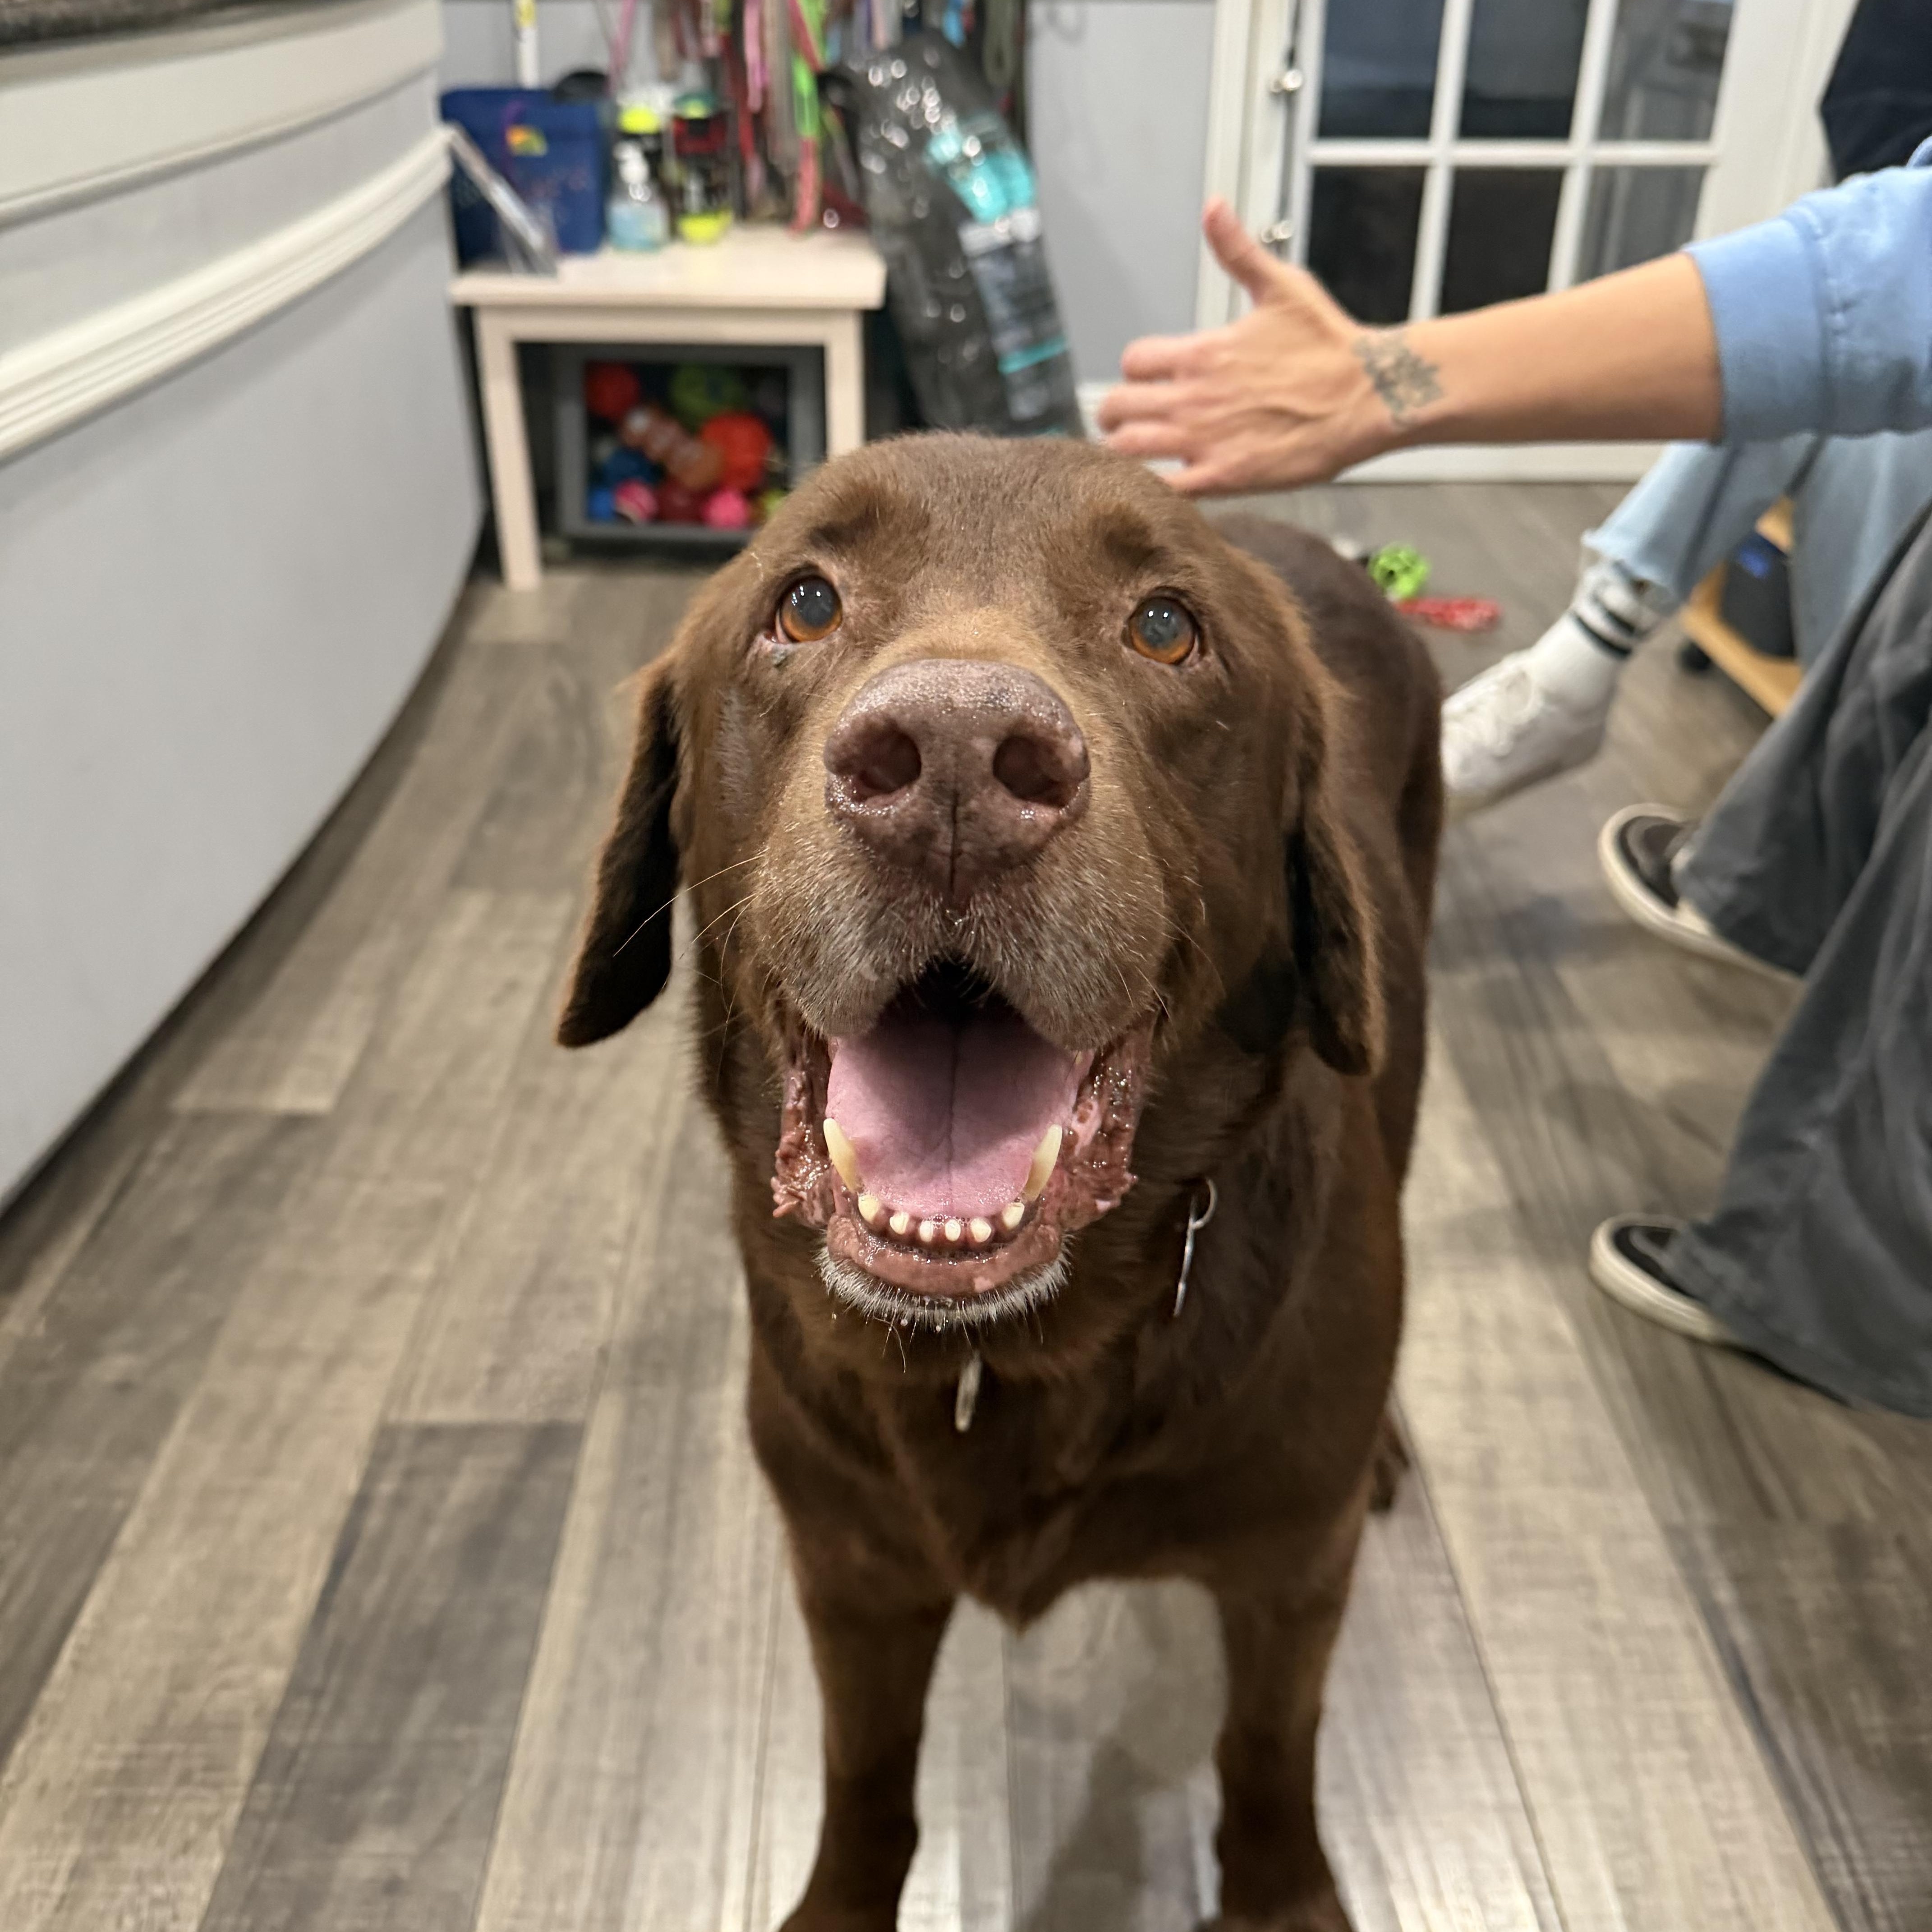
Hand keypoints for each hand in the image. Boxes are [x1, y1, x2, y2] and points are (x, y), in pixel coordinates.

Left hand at [1097, 201, 1418, 494]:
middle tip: (1123, 421)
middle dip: (1114, 414)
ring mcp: (1204, 440)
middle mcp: (1193, 396)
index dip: (1136, 371)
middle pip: (1118, 407)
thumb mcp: (1281, 286)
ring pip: (1128, 451)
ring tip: (1132, 454)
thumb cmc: (1328, 343)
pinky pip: (1166, 489)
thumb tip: (1213, 207)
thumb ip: (1238, 251)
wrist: (1368, 395)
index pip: (1135, 361)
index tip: (1147, 379)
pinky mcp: (1224, 477)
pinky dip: (1153, 488)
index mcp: (1202, 351)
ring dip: (1122, 452)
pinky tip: (1161, 484)